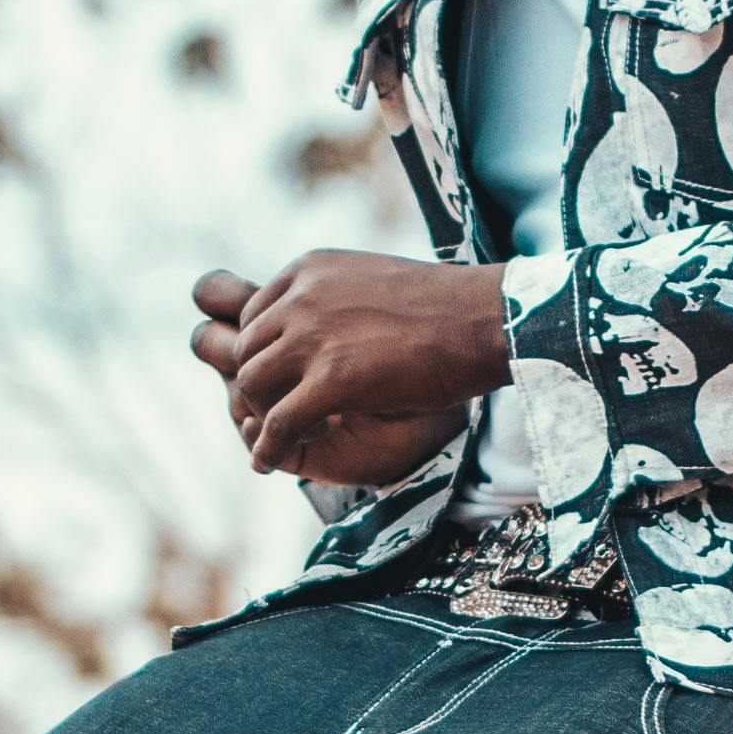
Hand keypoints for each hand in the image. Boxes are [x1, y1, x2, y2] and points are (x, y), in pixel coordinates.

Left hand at [191, 253, 510, 480]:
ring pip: (251, 384)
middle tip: (289, 412)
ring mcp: (313, 336)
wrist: (488, 319)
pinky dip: (270, 448)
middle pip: (245, 351)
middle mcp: (301, 297)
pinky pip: (278, 423)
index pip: (254, 317)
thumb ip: (336, 299)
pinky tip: (272, 463)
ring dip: (265, 415)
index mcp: (309, 270)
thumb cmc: (447, 308)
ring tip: (294, 433)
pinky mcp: (333, 380)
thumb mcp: (372, 284)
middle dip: (261, 387)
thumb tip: (327, 327)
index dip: (266, 354)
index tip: (290, 379)